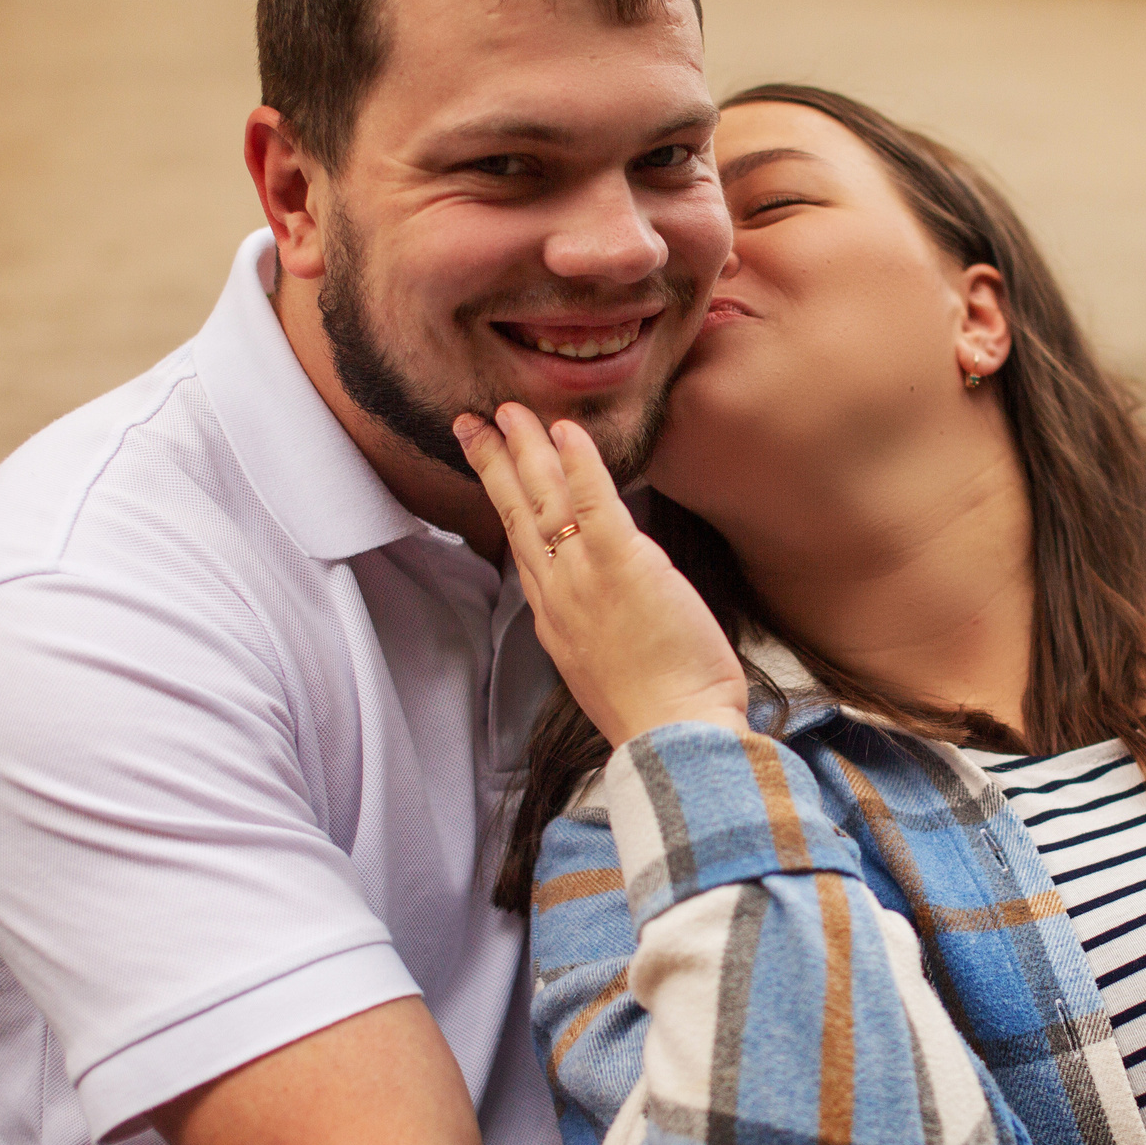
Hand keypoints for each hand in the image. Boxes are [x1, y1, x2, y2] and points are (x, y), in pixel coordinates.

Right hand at [454, 404, 749, 745]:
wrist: (672, 734)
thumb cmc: (656, 710)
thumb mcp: (603, 667)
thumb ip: (594, 625)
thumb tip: (605, 603)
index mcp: (553, 616)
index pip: (520, 543)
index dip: (503, 501)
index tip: (490, 472)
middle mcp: (557, 591)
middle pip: (516, 513)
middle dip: (494, 462)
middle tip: (473, 422)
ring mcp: (583, 576)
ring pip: (544, 499)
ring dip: (526, 448)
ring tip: (511, 411)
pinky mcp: (621, 564)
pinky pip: (591, 501)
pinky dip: (577, 462)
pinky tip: (565, 431)